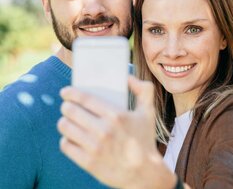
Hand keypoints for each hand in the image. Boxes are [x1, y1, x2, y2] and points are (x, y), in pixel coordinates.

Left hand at [58, 76, 175, 188]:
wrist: (143, 173)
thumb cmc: (145, 140)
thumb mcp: (149, 112)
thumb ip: (144, 90)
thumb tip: (128, 77)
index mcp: (116, 115)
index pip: (84, 98)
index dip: (70, 93)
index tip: (66, 92)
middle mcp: (103, 130)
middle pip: (70, 111)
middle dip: (66, 106)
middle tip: (67, 106)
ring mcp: (94, 147)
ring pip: (65, 127)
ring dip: (64, 121)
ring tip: (68, 120)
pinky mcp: (88, 162)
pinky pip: (65, 145)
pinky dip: (66, 139)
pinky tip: (72, 137)